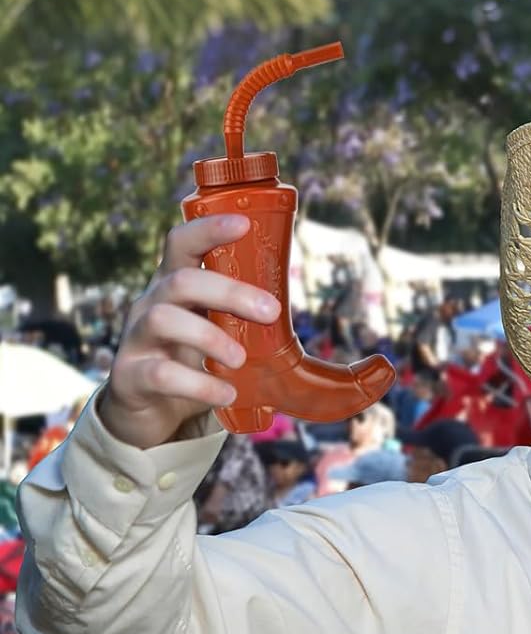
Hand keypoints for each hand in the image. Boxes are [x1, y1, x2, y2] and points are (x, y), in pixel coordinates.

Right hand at [97, 215, 278, 450]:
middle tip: (270, 311)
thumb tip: (297, 316)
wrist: (147, 410)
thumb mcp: (215, 332)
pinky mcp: (130, 377)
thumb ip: (243, 320)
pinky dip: (200, 384)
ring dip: (211, 337)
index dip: (209, 229)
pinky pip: (161, 374)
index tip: (244, 223)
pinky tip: (226, 394)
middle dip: (229, 292)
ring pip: (164, 319)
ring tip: (240, 359)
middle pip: (181, 281)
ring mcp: (136, 339)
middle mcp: (150, 305)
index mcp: (174, 287)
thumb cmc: (189, 362)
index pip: (182, 244)